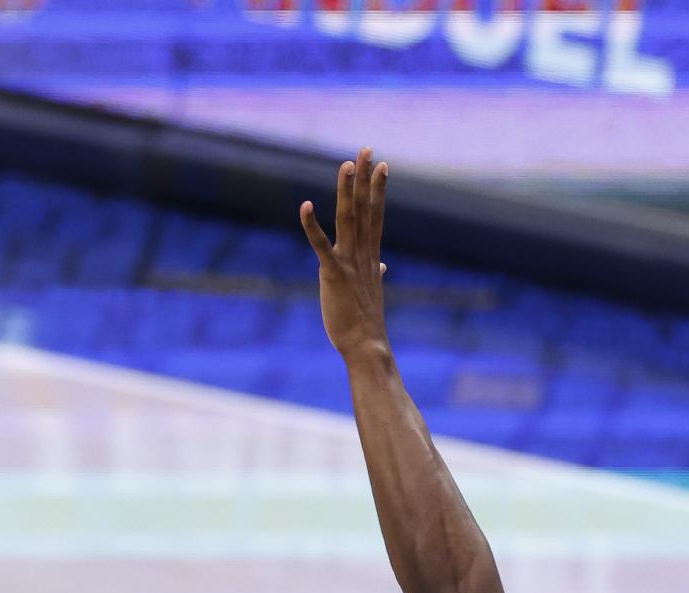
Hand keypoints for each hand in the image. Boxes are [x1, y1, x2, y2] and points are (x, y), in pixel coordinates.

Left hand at [300, 147, 389, 357]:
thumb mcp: (372, 292)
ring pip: (349, 219)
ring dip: (347, 190)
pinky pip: (321, 245)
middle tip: (367, 149)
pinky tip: (305, 205)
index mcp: (371, 257)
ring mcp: (349, 262)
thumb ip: (376, 273)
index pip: (376, 215)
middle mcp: (363, 254)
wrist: (366, 346)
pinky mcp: (333, 274)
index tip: (382, 165)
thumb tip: (383, 266)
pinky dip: (312, 225)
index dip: (378, 189)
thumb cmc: (365, 323)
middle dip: (366, 178)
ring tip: (347, 164)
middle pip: (366, 208)